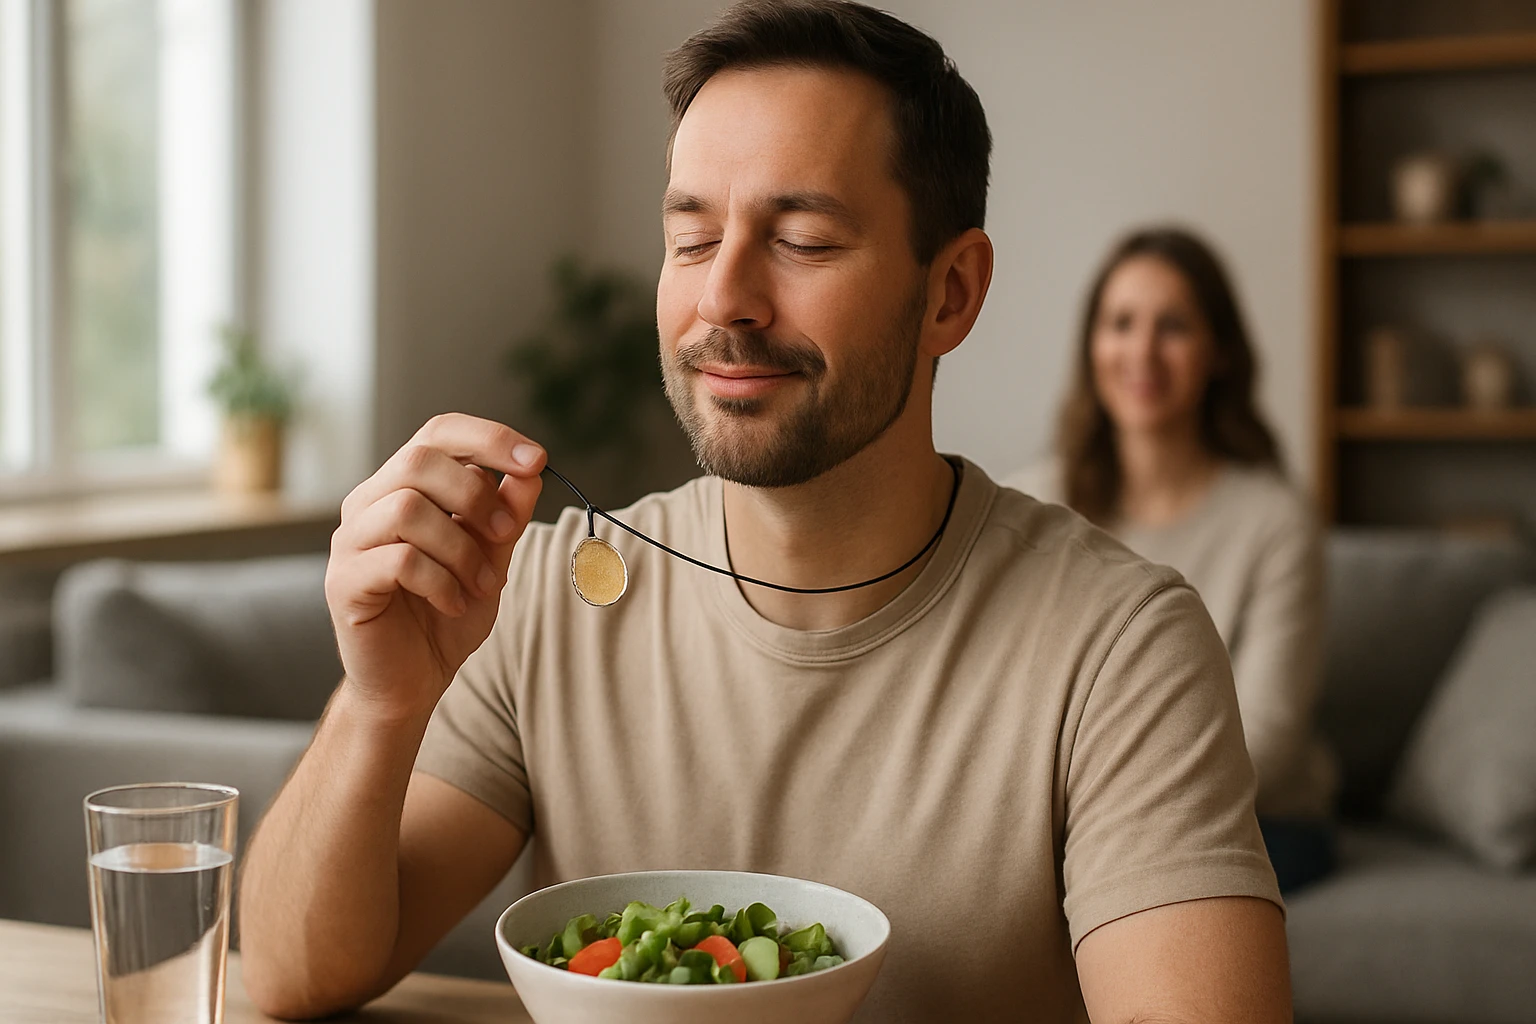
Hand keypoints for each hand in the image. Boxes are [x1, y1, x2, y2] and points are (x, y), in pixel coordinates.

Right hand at [324, 414, 545, 722]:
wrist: (411, 682)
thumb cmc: (448, 614)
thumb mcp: (492, 560)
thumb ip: (506, 516)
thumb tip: (531, 471)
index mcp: (402, 487)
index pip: (438, 432)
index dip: (490, 438)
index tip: (538, 459)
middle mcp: (369, 504)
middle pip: (419, 460)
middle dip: (476, 494)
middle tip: (506, 533)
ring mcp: (350, 543)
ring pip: (407, 508)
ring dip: (461, 547)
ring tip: (481, 584)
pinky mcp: (343, 583)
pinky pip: (399, 561)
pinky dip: (441, 581)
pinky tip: (455, 603)